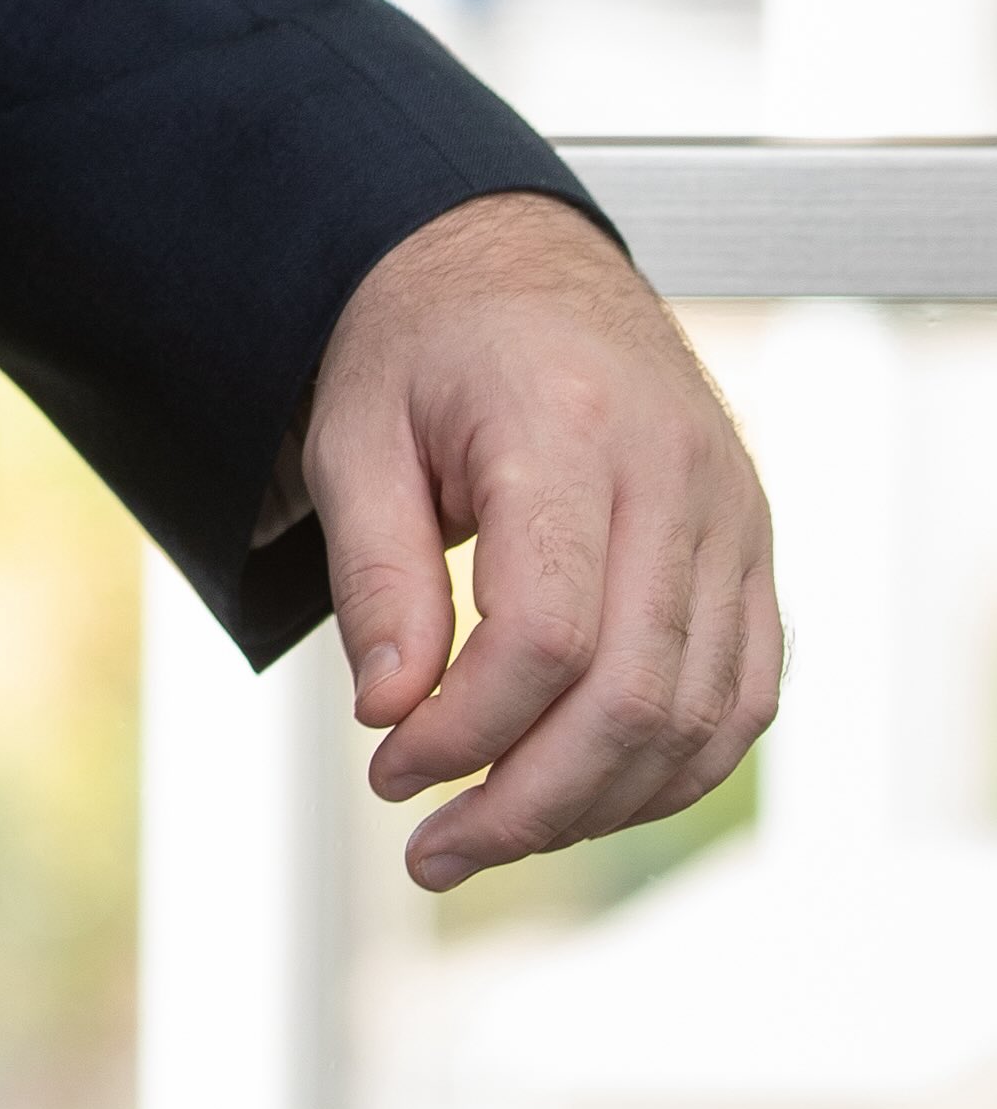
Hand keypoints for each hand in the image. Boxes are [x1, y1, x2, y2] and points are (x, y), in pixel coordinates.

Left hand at [305, 191, 780, 888]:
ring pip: (699, 717)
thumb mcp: (354, 434)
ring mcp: (733, 515)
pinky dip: (668, 770)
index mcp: (572, 429)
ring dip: (595, 804)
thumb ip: (375, 575)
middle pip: (634, 695)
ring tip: (488, 831)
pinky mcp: (754, 550)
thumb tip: (392, 712)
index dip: (467, 730)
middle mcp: (678, 475)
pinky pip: (742, 698)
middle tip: (433, 846)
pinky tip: (579, 794)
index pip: (547, 633)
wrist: (520, 262)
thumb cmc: (425, 345)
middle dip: (529, 800)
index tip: (390, 767)